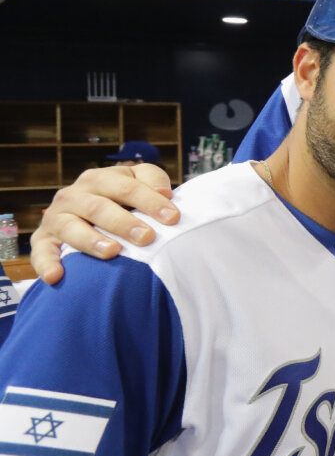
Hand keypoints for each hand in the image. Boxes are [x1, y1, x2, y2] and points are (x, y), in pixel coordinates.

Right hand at [31, 164, 176, 283]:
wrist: (86, 215)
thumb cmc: (121, 200)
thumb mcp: (138, 183)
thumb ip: (152, 182)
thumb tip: (164, 193)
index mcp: (99, 179)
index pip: (126, 187)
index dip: (150, 201)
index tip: (173, 218)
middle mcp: (74, 195)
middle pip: (99, 208)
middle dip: (124, 223)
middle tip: (147, 237)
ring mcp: (56, 218)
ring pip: (71, 227)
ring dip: (91, 240)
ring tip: (112, 252)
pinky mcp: (44, 241)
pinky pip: (41, 252)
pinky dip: (46, 264)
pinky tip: (57, 276)